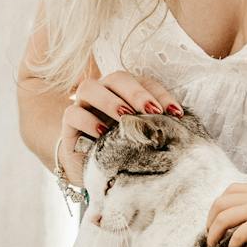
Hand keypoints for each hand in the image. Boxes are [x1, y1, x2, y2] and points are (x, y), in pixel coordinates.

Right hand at [57, 68, 182, 184]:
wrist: (91, 169)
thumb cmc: (121, 149)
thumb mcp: (141, 138)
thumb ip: (154, 128)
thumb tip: (177, 127)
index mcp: (126, 92)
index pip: (144, 82)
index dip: (161, 94)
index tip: (176, 113)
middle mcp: (104, 92)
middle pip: (117, 78)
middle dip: (136, 92)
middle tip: (152, 110)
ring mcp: (84, 105)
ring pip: (90, 88)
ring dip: (110, 101)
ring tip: (125, 117)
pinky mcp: (68, 122)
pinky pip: (73, 113)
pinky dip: (88, 121)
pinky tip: (102, 132)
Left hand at [206, 180, 246, 246]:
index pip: (231, 190)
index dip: (219, 204)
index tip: (217, 218)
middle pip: (220, 203)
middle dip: (209, 219)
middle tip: (209, 235)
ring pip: (224, 217)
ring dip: (213, 232)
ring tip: (213, 245)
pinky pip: (241, 232)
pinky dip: (233, 241)